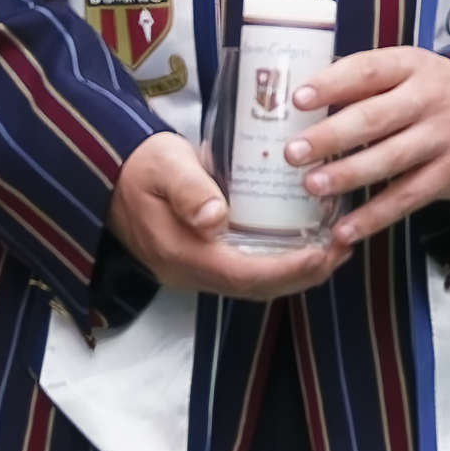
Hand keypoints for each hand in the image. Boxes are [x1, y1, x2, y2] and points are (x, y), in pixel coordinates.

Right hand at [105, 132, 341, 300]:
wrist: (105, 172)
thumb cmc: (139, 162)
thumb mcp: (164, 165)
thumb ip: (190, 189)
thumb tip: (217, 218)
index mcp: (182, 253)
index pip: (245, 275)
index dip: (290, 269)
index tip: (326, 251)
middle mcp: (189, 272)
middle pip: (255, 287)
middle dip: (304, 274)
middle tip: (343, 248)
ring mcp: (192, 270)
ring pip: (252, 284)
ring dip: (295, 272)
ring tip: (333, 248)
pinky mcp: (198, 260)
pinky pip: (243, 271)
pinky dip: (277, 263)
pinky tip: (301, 242)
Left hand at [288, 48, 449, 248]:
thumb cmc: (432, 93)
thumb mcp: (407, 72)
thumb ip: (364, 82)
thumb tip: (298, 102)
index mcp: (411, 65)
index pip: (368, 70)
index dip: (332, 84)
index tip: (298, 99)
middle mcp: (429, 99)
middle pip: (375, 118)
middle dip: (330, 136)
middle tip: (293, 152)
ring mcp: (442, 137)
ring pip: (391, 159)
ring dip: (348, 175)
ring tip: (312, 186)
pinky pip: (408, 197)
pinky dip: (375, 216)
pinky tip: (345, 230)